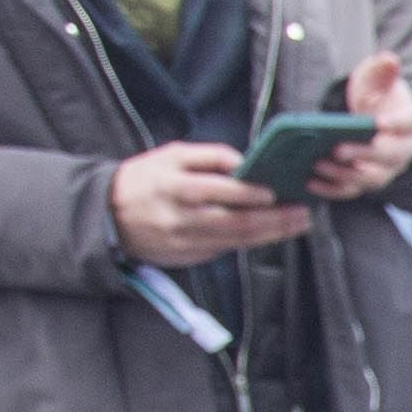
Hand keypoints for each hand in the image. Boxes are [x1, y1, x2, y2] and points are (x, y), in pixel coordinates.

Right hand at [109, 139, 308, 265]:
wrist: (109, 215)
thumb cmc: (146, 179)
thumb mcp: (170, 155)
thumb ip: (209, 156)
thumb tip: (246, 162)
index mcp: (175, 186)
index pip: (219, 191)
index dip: (250, 194)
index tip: (275, 192)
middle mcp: (182, 217)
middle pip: (236, 222)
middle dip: (274, 220)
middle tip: (302, 214)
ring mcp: (186, 241)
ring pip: (236, 241)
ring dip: (272, 234)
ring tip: (297, 224)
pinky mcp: (189, 256)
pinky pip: (225, 249)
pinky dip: (251, 241)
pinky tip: (272, 233)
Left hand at [297, 53, 411, 203]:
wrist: (373, 119)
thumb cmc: (375, 97)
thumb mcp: (375, 79)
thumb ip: (381, 70)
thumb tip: (390, 59)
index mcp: (409, 122)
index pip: (409, 123)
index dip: (395, 124)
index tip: (377, 122)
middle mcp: (404, 150)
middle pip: (391, 156)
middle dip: (365, 154)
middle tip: (339, 149)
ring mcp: (387, 169)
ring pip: (373, 177)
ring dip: (346, 174)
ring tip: (319, 164)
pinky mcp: (367, 181)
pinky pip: (354, 190)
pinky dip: (333, 189)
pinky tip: (311, 182)